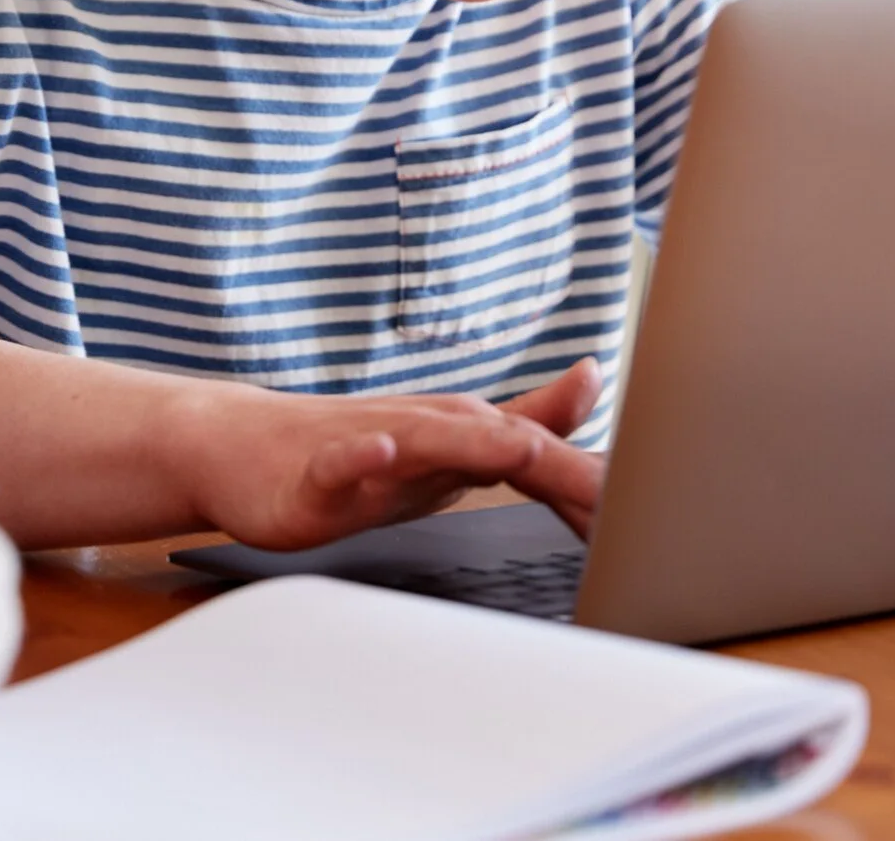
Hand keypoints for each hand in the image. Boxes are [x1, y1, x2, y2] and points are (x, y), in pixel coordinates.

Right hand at [160, 359, 609, 553]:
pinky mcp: (313, 472)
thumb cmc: (352, 445)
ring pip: (425, 439)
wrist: (240, 445)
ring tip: (518, 452)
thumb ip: (524, 414)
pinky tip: (380, 453)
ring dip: (473, 443)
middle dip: (561, 468)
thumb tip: (594, 377)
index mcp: (462, 429)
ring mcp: (368, 445)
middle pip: (499, 440)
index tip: (654, 517)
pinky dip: (360, 457)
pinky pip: (337, 463)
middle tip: (617, 500)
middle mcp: (424, 427)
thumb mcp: (451, 438)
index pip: (543, 453)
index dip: (596, 485)